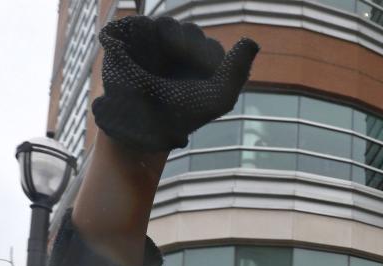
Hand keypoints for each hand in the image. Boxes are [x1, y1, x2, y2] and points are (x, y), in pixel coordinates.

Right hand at [93, 15, 258, 152]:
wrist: (138, 123)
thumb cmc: (181, 115)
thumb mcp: (218, 97)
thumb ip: (237, 71)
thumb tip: (252, 40)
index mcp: (199, 69)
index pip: (211, 48)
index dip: (209, 62)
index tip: (202, 81)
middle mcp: (177, 56)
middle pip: (192, 31)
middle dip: (191, 48)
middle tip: (181, 71)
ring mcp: (153, 47)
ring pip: (169, 24)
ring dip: (171, 41)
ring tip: (162, 65)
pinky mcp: (130, 41)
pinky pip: (143, 24)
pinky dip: (146, 37)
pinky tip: (142, 57)